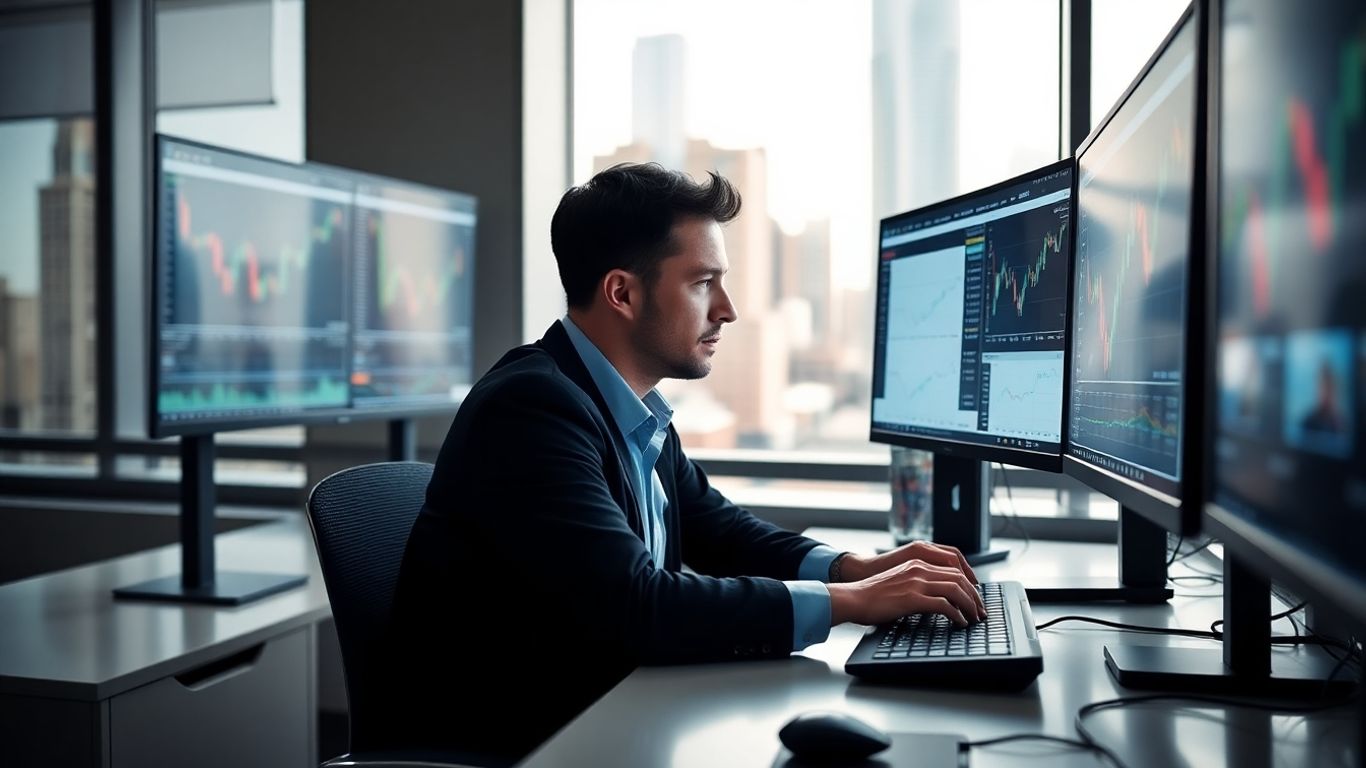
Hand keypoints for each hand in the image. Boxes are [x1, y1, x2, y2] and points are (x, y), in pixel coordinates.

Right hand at [828, 547, 985, 627]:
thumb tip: (935, 598)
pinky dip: (957, 614)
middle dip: (975, 596)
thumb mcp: (899, 581)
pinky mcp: (913, 597)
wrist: (853, 597)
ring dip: (970, 605)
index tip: (975, 597)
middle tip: (981, 611)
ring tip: (974, 618)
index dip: (969, 583)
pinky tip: (959, 622)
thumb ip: (917, 583)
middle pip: (959, 578)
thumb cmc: (872, 595)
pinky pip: (944, 605)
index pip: (954, 568)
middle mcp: (919, 568)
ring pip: (956, 589)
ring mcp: (916, 581)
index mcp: (917, 562)